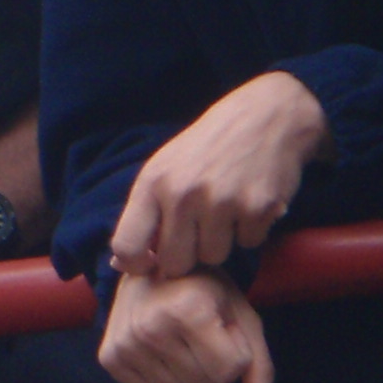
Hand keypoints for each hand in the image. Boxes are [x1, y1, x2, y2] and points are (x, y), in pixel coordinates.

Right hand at [100, 269, 275, 382]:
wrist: (147, 270)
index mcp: (188, 311)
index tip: (221, 328)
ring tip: (181, 346)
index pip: (230, 370)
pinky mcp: (109, 358)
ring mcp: (126, 344)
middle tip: (200, 338)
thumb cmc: (203, 291)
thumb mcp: (241, 316)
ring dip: (190, 379)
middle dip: (214, 369)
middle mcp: (151, 329)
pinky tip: (160, 355)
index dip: (236, 353)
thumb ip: (259, 364)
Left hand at [110, 73, 328, 279]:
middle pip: (175, 263)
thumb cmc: (204, 150)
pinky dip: (251, 230)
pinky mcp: (259, 206)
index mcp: (151, 183)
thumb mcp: (163, 170)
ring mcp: (222, 201)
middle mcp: (182, 193)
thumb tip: (118, 264)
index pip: (127, 246)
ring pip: (214, 257)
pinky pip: (250, 243)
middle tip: (197, 232)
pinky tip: (249, 203)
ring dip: (221, 242)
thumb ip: (142, 215)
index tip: (150, 264)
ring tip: (225, 211)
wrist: (264, 117)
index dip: (136, 265)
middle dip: (186, 257)